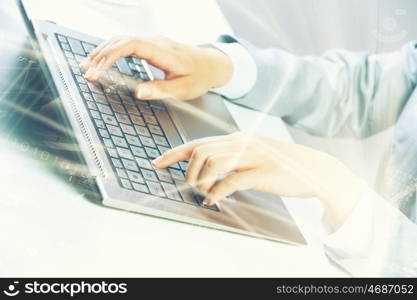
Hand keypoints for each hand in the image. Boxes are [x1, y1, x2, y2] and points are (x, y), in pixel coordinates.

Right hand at [80, 36, 232, 100]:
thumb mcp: (183, 89)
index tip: (98, 70)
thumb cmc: (199, 77)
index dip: (111, 55)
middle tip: (87, 72)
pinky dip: (112, 50)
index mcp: (164, 52)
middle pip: (121, 40)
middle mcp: (156, 42)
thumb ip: (160, 90)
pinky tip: (104, 59)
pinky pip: (127, 43)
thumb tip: (138, 92)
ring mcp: (154, 41)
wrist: (212, 64)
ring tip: (88, 66)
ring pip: (122, 39)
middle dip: (101, 55)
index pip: (131, 45)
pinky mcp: (152, 45)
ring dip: (104, 51)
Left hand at [152, 132, 363, 228]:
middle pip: (200, 151)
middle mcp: (241, 143)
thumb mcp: (252, 154)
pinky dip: (217, 192)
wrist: (312, 168)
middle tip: (189, 185)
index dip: (174, 153)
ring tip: (202, 192)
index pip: (198, 142)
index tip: (157, 162)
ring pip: (212, 163)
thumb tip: (205, 168)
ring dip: (200, 181)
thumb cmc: (280, 163)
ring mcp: (251, 156)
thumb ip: (230, 157)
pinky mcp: (261, 172)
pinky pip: (231, 181)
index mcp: (236, 138)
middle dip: (187, 170)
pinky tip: (213, 200)